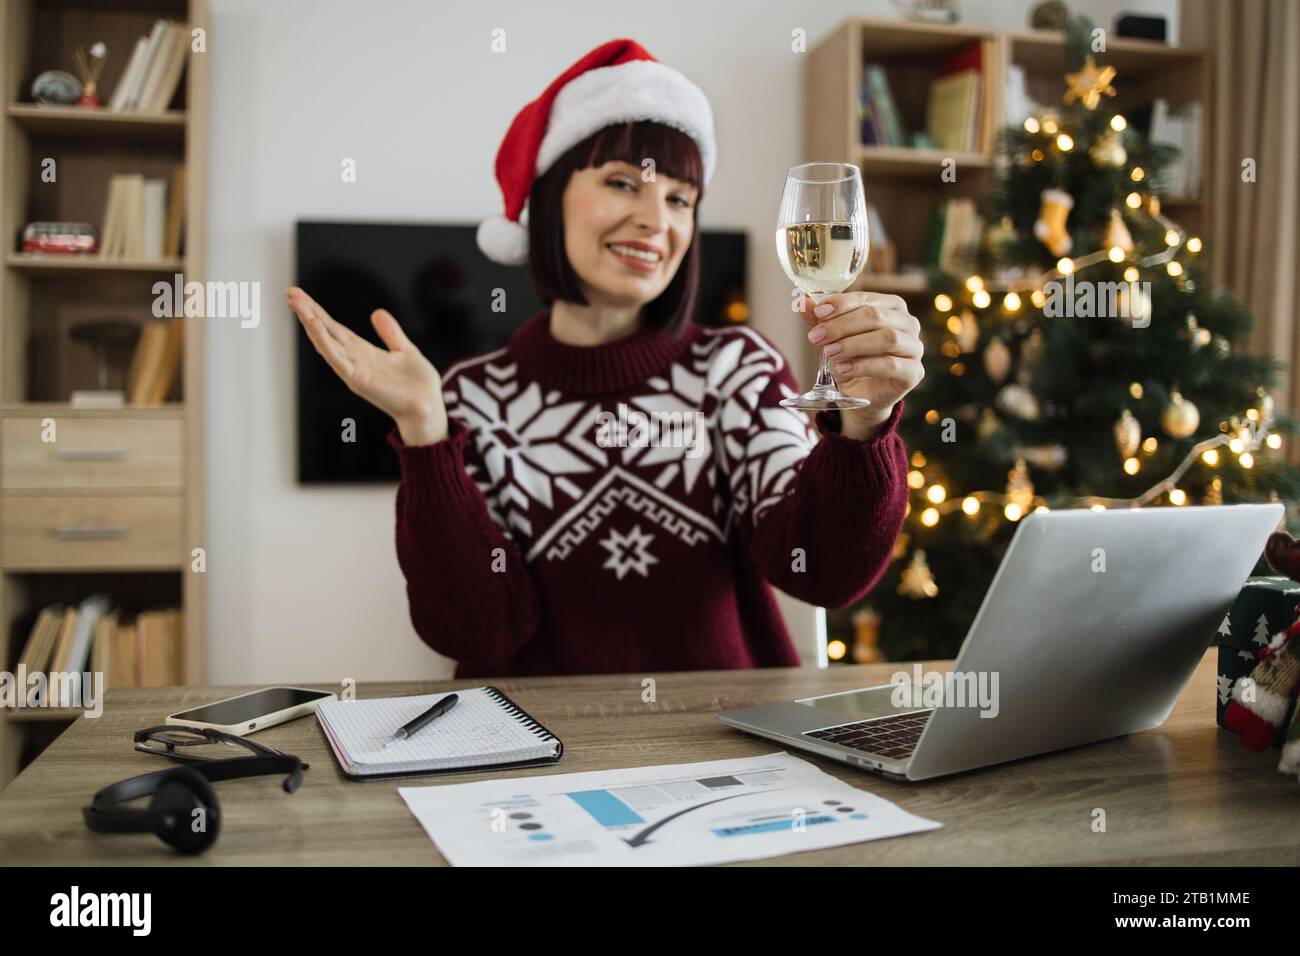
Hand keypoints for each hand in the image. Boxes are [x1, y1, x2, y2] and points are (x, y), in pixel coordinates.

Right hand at [287, 286, 447, 445]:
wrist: (429, 409)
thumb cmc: (418, 386)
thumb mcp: (405, 351)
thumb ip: (391, 333)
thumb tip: (377, 312)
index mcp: (363, 352)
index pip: (335, 328)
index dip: (318, 311)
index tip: (300, 295)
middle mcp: (354, 360)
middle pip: (326, 332)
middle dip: (308, 312)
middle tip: (290, 292)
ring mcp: (354, 371)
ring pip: (326, 343)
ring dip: (310, 323)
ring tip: (296, 303)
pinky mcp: (358, 381)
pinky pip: (338, 359)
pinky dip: (325, 343)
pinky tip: (314, 326)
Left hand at [796, 292, 923, 437]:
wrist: (861, 395)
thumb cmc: (851, 360)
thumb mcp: (833, 338)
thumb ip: (821, 320)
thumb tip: (802, 301)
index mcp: (891, 307)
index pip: (867, 299)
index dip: (842, 303)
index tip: (818, 312)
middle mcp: (908, 323)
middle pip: (876, 317)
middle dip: (842, 325)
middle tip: (816, 337)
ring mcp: (915, 348)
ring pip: (888, 338)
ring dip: (853, 344)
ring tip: (828, 352)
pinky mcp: (914, 372)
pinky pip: (891, 364)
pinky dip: (864, 365)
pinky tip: (843, 368)